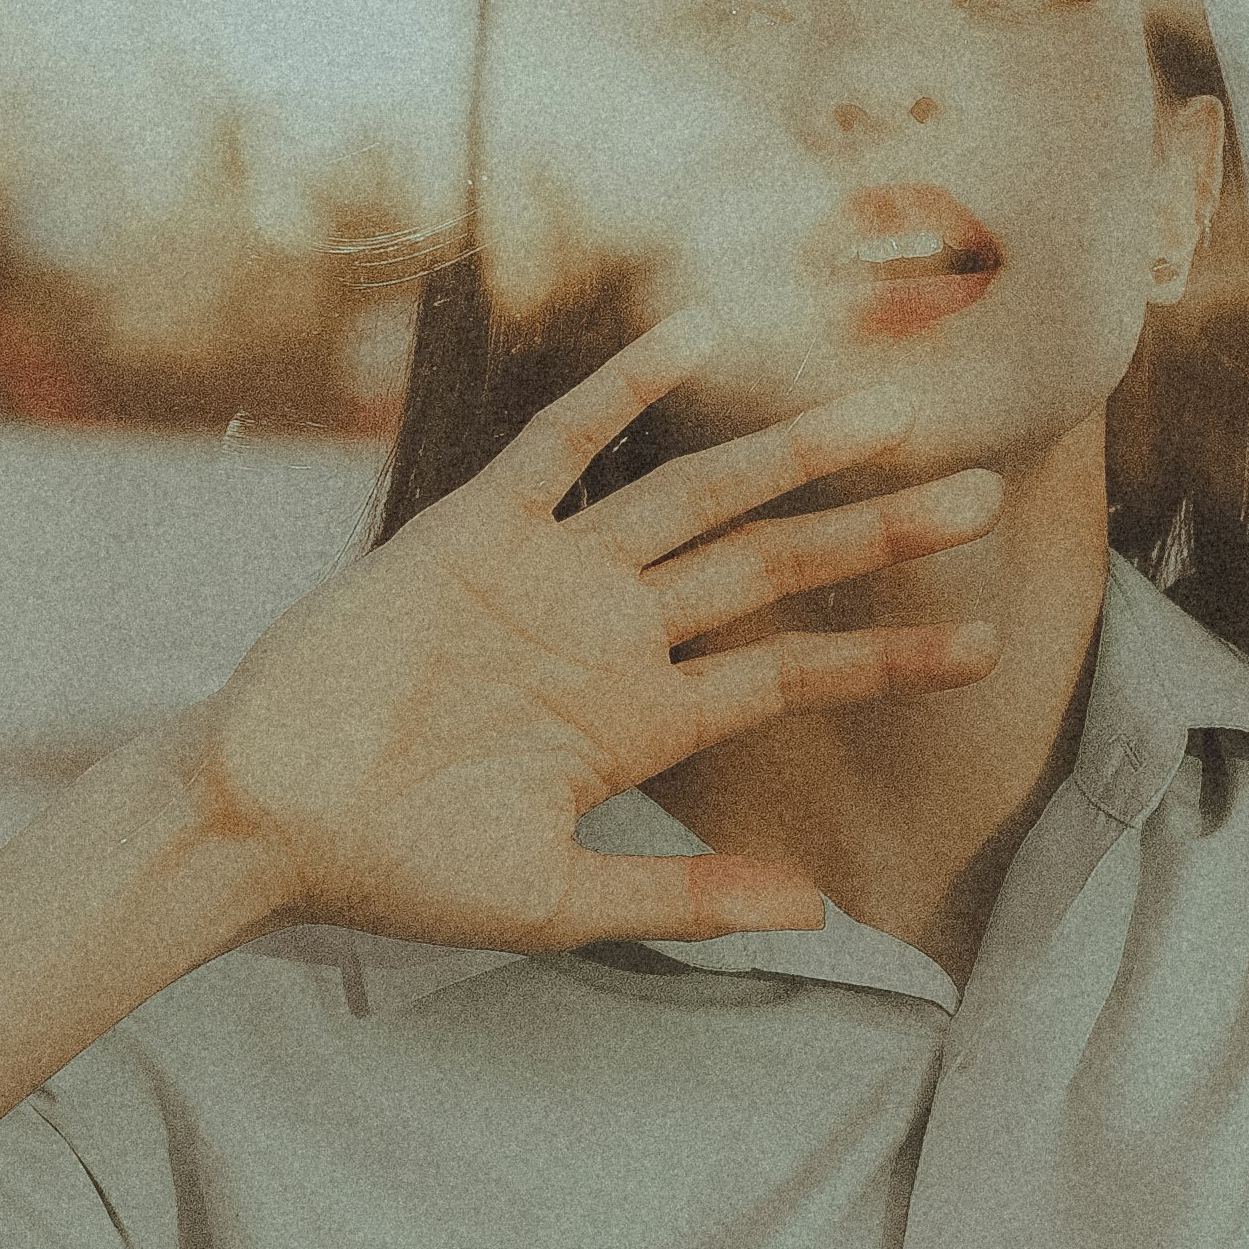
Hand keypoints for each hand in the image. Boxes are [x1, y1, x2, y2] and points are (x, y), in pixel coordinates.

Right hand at [185, 308, 1001, 949]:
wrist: (265, 820)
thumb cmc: (397, 871)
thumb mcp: (556, 902)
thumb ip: (685, 895)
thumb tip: (817, 914)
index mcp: (639, 722)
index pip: (790, 675)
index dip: (884, 656)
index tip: (983, 646)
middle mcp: (613, 635)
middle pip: (772, 571)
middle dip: (875, 534)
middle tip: (983, 499)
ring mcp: (551, 576)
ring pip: (696, 498)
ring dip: (790, 456)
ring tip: (890, 415)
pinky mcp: (475, 530)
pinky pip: (562, 445)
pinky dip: (624, 390)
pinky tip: (697, 334)